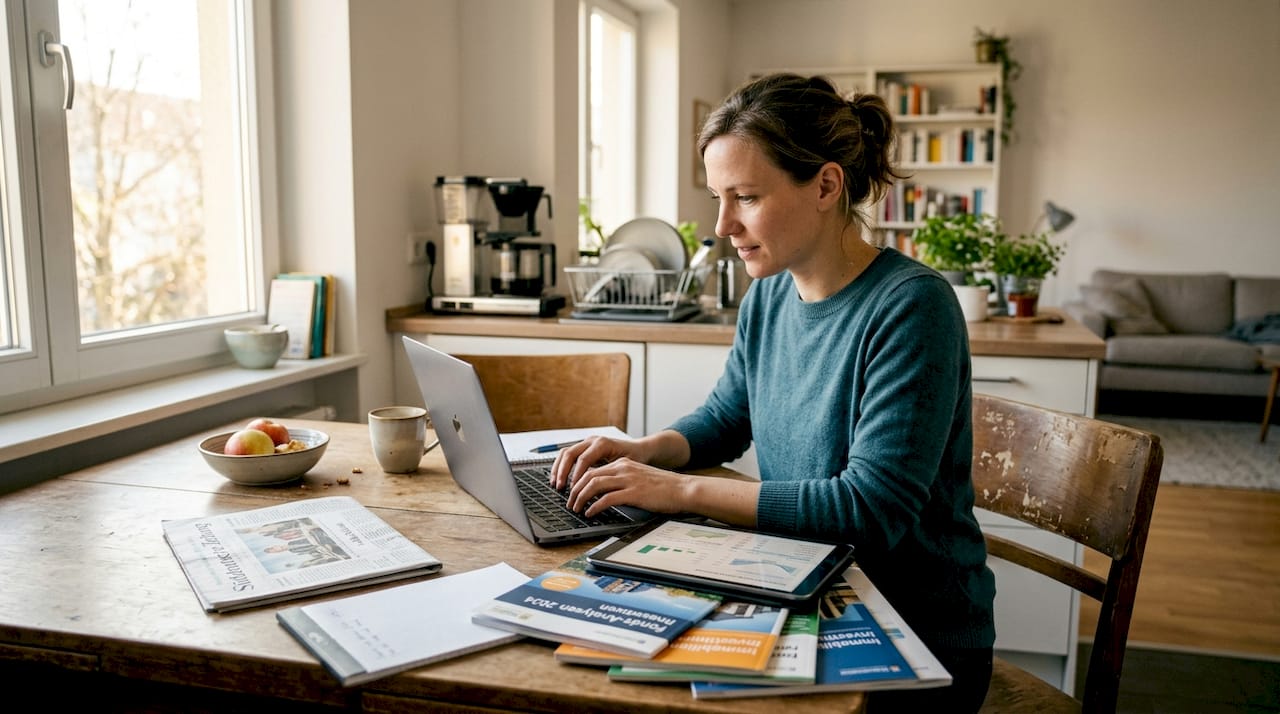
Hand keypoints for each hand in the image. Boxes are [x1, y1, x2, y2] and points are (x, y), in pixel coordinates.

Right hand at [548, 435, 639, 489]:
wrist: (641, 449)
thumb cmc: (636, 458)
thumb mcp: (626, 466)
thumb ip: (610, 474)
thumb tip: (596, 489)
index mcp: (602, 444)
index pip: (583, 459)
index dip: (576, 475)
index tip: (573, 489)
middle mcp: (592, 441)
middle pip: (570, 453)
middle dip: (563, 472)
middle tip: (559, 488)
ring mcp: (587, 443)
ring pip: (566, 453)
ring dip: (558, 469)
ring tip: (555, 484)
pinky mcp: (584, 449)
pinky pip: (568, 455)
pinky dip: (561, 467)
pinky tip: (559, 479)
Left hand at [564, 456, 693, 517]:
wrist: (683, 489)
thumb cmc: (664, 487)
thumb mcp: (639, 477)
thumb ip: (623, 480)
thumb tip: (605, 493)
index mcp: (623, 463)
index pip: (593, 469)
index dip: (579, 481)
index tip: (573, 492)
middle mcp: (623, 468)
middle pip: (589, 475)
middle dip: (575, 490)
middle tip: (570, 502)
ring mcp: (628, 480)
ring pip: (594, 485)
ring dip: (581, 498)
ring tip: (576, 508)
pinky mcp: (633, 493)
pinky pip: (607, 498)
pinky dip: (595, 506)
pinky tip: (590, 513)